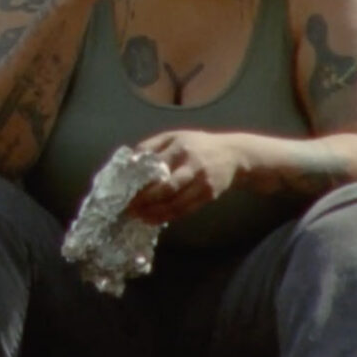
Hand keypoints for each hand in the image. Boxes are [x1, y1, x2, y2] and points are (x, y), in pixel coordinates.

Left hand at [127, 130, 243, 223]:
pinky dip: (168, 217)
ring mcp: (202, 182)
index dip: (139, 180)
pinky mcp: (209, 195)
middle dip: (145, 201)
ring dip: (155, 213)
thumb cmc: (197, 144)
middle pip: (166, 188)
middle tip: (129, 208)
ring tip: (139, 217)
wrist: (233, 154)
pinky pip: (186, 210)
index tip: (123, 190)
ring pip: (176, 203)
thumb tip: (129, 161)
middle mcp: (192, 165)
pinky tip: (154, 219)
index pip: (155, 166)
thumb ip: (151, 146)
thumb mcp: (174, 136)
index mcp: (180, 147)